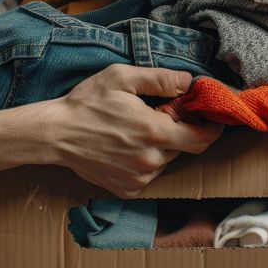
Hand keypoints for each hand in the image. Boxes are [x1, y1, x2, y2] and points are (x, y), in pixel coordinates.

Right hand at [0, 65, 222, 196]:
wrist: (55, 134)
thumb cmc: (87, 102)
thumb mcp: (122, 78)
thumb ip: (160, 79)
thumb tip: (189, 82)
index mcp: (155, 132)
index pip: (201, 138)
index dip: (211, 129)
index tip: (212, 119)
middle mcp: (151, 160)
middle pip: (183, 148)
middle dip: (179, 131)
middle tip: (158, 114)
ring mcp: (139, 178)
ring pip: (165, 160)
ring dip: (160, 146)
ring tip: (134, 129)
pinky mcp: (126, 189)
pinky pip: (148, 174)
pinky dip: (144, 160)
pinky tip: (124, 146)